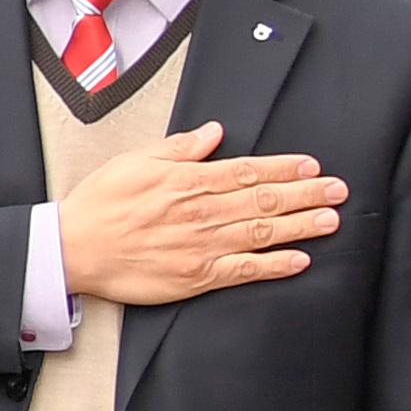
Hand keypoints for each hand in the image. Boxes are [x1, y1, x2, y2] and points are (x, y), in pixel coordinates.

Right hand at [56, 121, 337, 305]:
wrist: (72, 249)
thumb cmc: (99, 204)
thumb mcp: (134, 162)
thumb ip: (178, 148)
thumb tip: (213, 134)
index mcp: (187, 181)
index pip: (247, 171)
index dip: (284, 168)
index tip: (311, 166)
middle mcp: (201, 212)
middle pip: (264, 200)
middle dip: (306, 194)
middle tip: (338, 190)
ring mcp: (201, 246)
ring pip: (262, 232)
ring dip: (301, 225)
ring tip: (330, 220)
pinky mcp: (196, 276)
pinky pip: (244, 270)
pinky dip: (275, 265)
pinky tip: (299, 259)